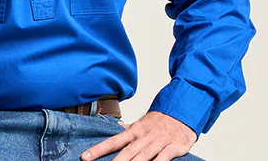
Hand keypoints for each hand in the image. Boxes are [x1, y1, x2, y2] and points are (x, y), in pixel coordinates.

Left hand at [81, 111, 196, 159]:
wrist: (182, 111)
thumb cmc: (160, 120)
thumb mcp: (142, 122)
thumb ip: (129, 128)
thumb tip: (117, 128)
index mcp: (134, 131)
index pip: (114, 141)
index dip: (99, 149)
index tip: (86, 157)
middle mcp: (144, 137)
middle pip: (126, 152)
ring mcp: (158, 142)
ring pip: (143, 157)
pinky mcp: (173, 147)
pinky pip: (164, 158)